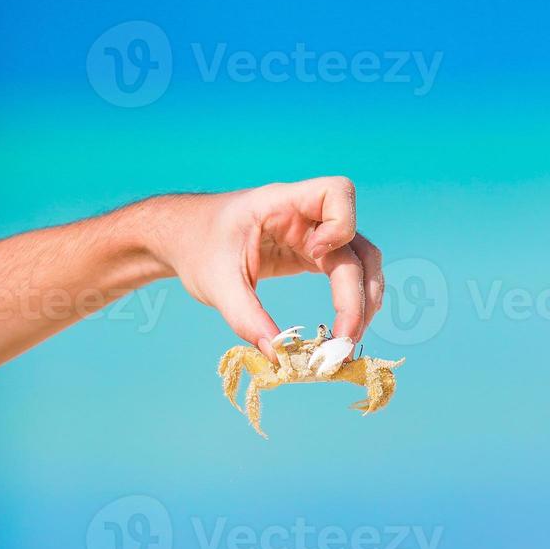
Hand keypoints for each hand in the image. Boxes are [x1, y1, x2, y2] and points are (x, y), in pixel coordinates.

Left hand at [151, 178, 383, 360]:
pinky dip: (352, 301)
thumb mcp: (216, 283)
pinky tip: (344, 329)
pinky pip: (346, 274)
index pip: (336, 192)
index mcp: (281, 203)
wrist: (185, 238)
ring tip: (348, 341)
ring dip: (364, 300)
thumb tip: (278, 356)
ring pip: (361, 262)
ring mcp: (313, 236)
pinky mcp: (312, 255)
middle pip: (358, 244)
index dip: (339, 224)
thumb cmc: (197, 247)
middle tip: (344, 339)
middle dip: (359, 292)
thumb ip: (246, 318)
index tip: (316, 254)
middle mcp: (305, 216)